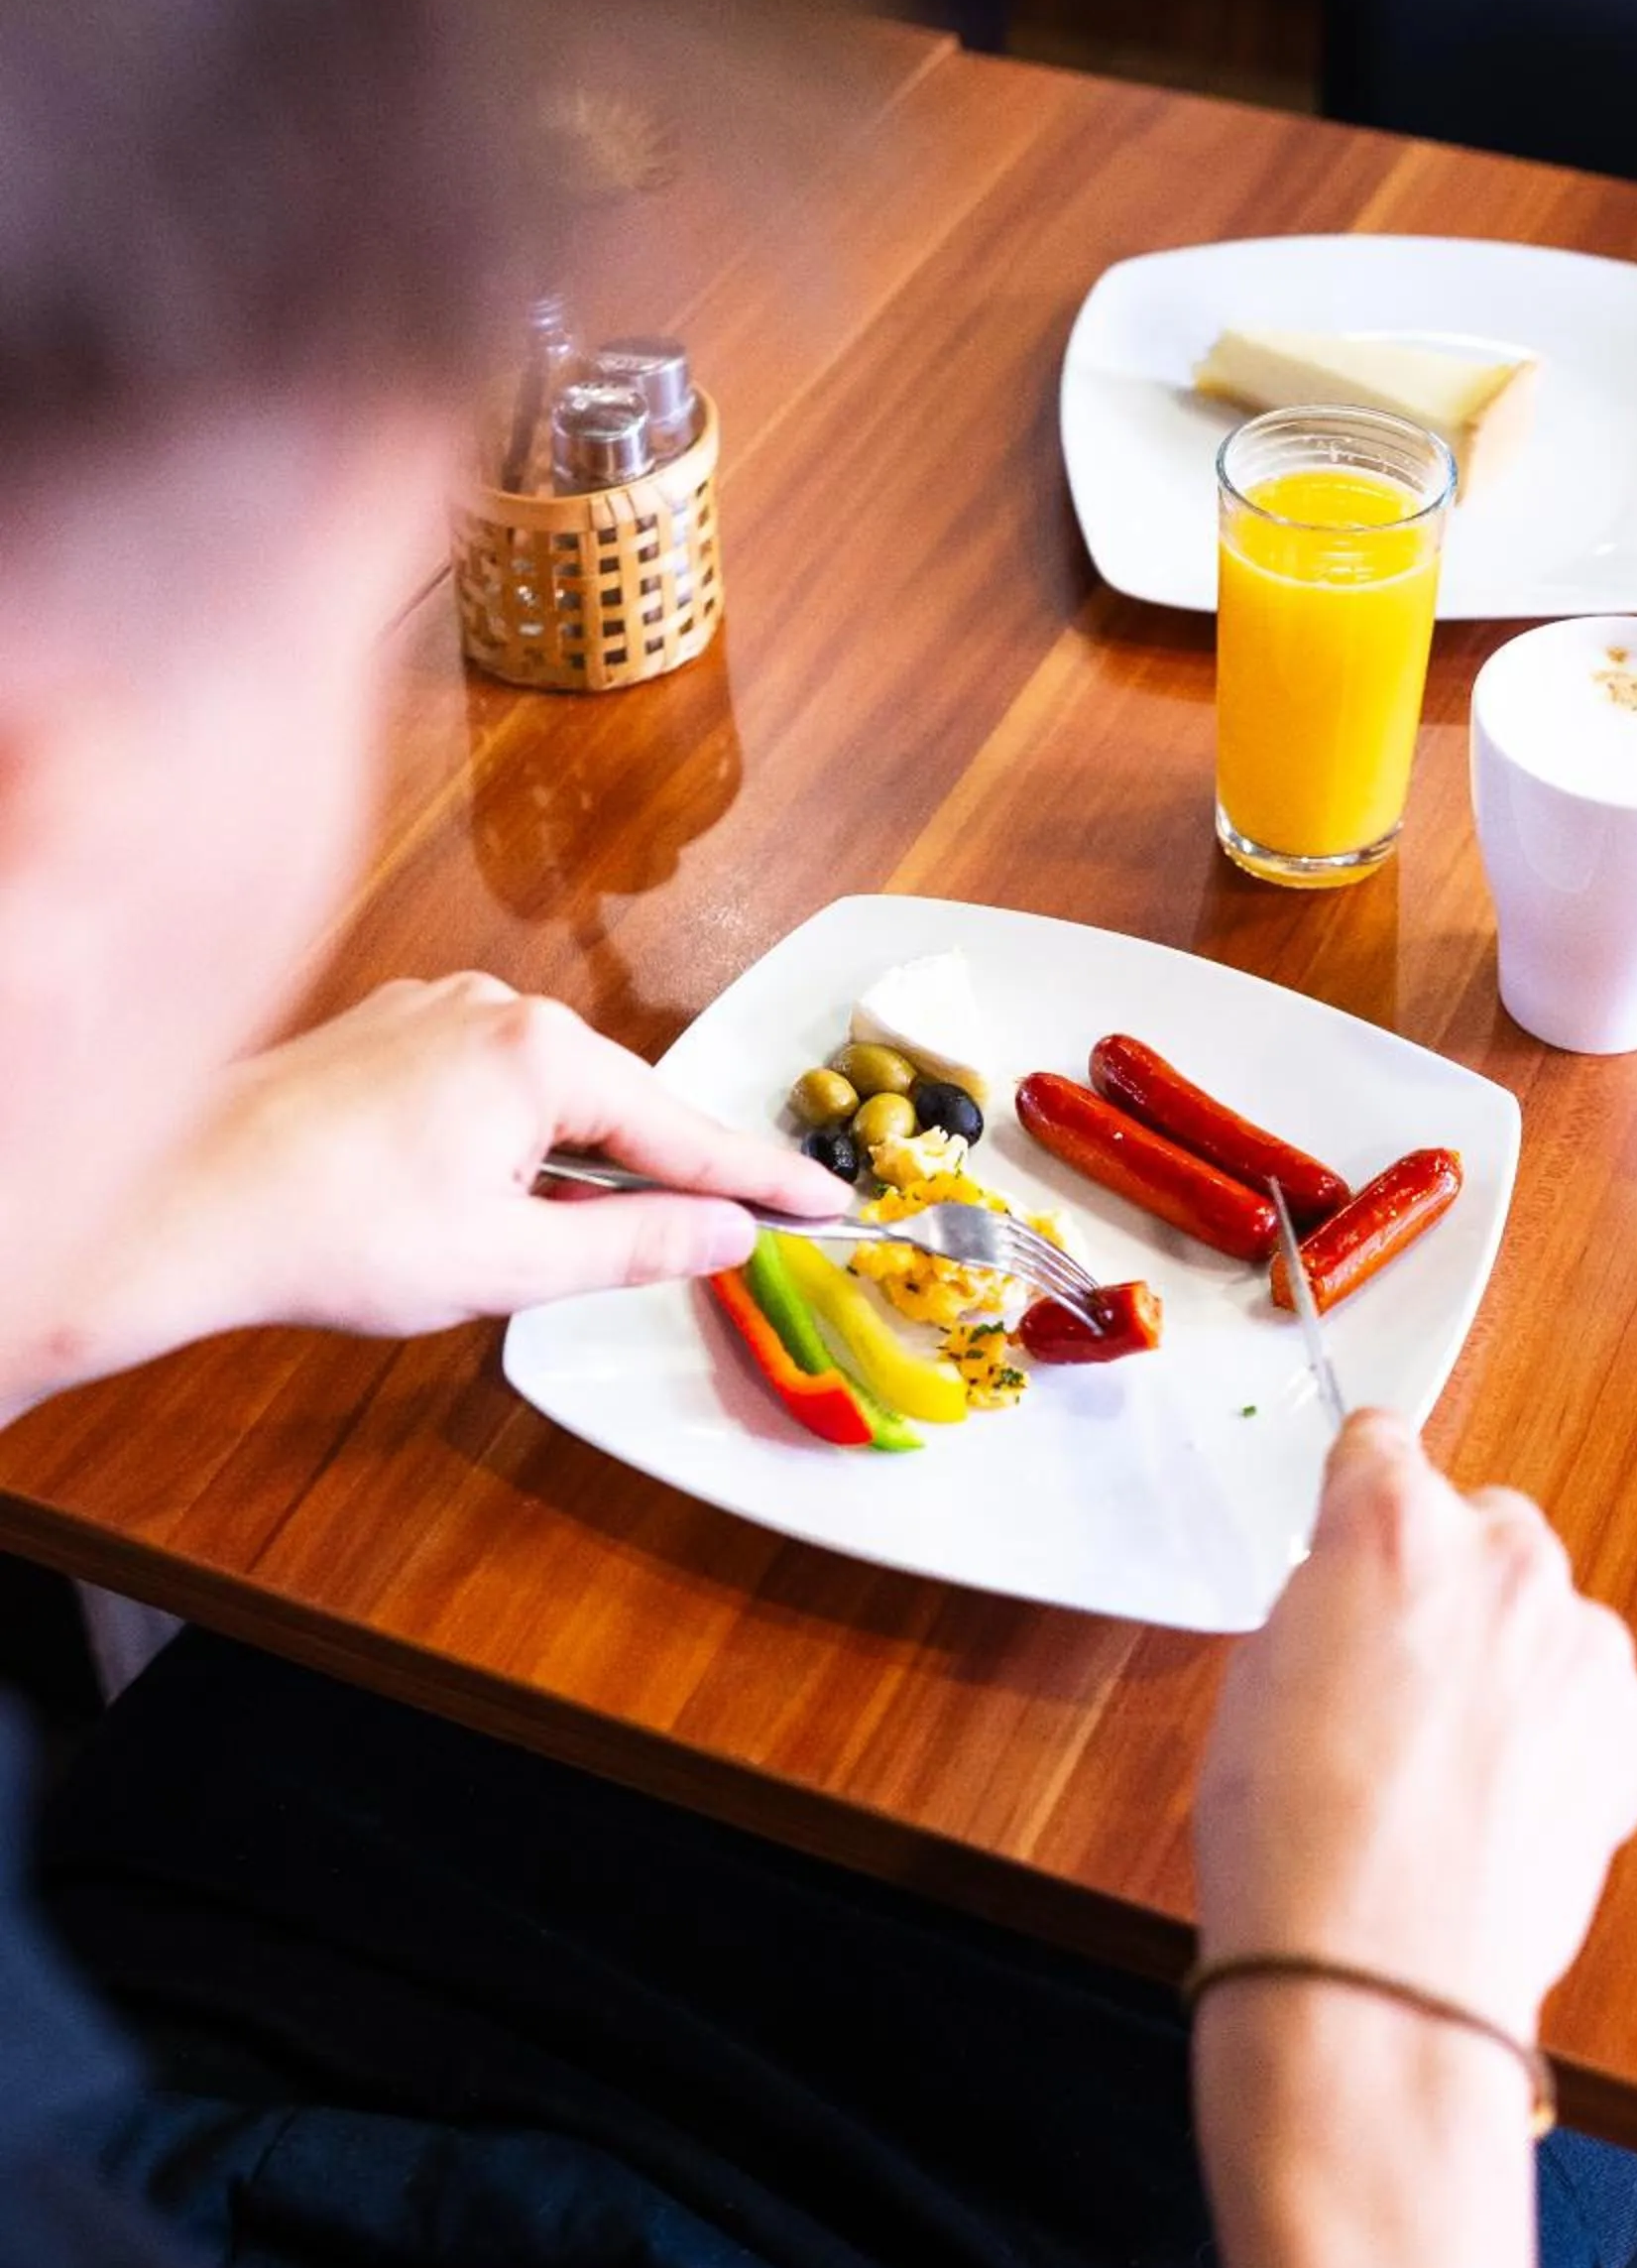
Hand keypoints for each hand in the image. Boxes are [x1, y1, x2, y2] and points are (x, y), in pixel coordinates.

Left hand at [43, 975, 845, 1385]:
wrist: (178, 1203)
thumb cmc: (332, 1232)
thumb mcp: (511, 1262)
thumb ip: (635, 1242)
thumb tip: (722, 1233)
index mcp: (539, 1051)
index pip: (684, 1130)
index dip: (760, 1180)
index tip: (827, 1199)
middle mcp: (492, 1006)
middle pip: (616, 1104)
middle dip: (654, 1173)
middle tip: (709, 1237)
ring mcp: (432, 1010)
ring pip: (546, 1094)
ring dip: (569, 1161)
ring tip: (546, 1239)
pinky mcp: (384, 1030)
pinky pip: (484, 1080)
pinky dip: (510, 1136)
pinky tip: (481, 1195)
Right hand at [1194, 1411, 1636, 2043]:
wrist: (1379, 1970)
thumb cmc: (1293, 1839)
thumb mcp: (1257, 1678)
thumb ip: (1325, 1606)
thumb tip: (1356, 1611)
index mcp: (1388, 1526)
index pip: (1382, 1446)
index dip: (1360, 1493)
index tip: (1359, 1520)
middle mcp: (1500, 1558)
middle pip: (1481, 1525)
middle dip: (1446, 1584)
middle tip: (1393, 1680)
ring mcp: (1580, 1640)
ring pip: (1545, 1616)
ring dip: (1510, 1662)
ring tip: (1447, 1766)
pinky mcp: (1633, 1724)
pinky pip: (1596, 1700)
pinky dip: (1562, 1738)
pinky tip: (1502, 1803)